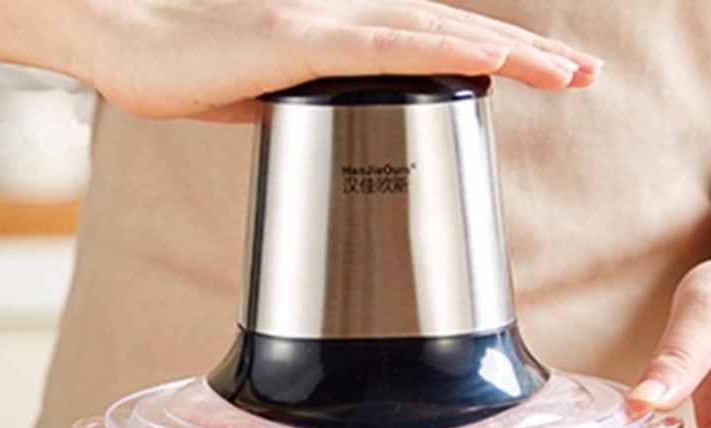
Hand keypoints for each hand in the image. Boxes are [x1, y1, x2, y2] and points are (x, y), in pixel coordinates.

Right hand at [83, 0, 602, 120]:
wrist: (129, 47)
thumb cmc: (191, 71)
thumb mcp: (272, 97)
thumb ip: (318, 106)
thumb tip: (347, 126)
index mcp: (341, 36)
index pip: (433, 44)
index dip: (490, 58)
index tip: (539, 76)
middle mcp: (344, 19)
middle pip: (453, 32)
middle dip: (525, 57)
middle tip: (582, 74)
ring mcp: (325, 24)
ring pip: (436, 33)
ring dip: (507, 53)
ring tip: (566, 72)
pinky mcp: (299, 40)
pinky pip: (387, 45)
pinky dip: (444, 51)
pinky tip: (491, 58)